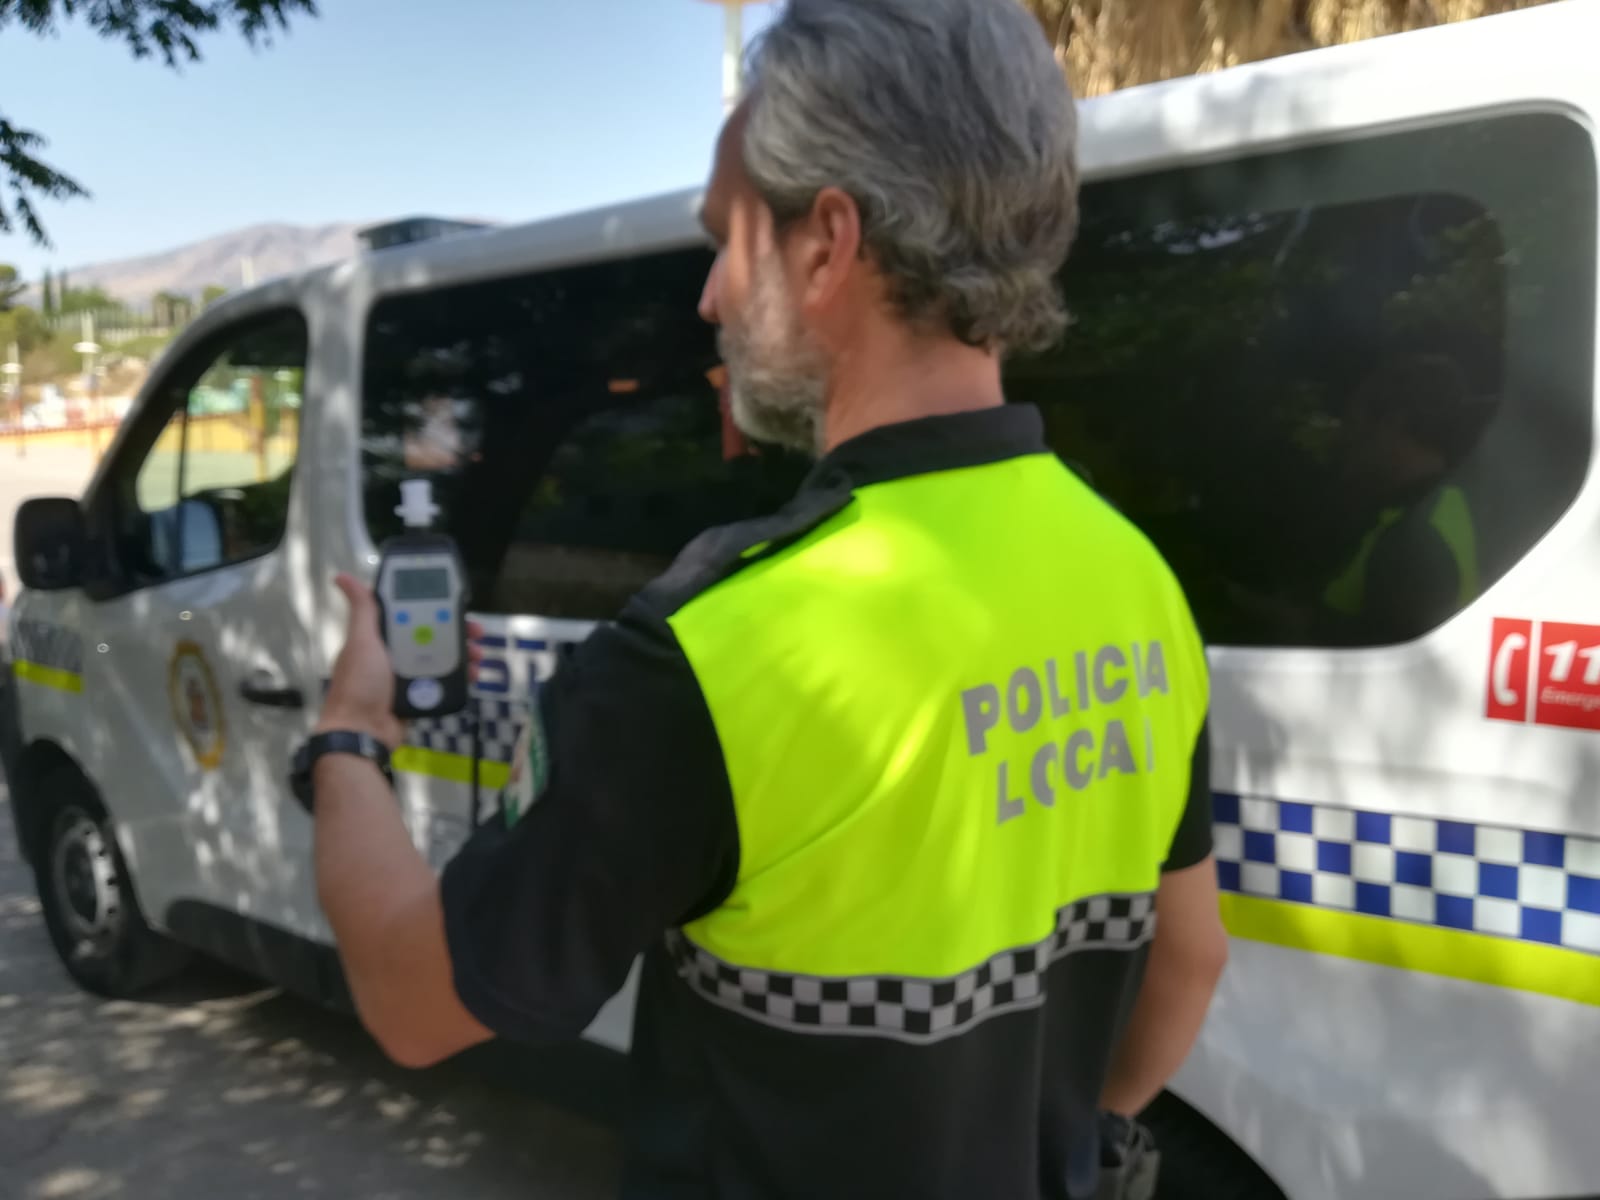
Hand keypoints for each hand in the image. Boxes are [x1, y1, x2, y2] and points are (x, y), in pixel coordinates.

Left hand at [317, 573, 484, 750]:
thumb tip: (342, 576)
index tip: (456, 603)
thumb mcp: (362, 642)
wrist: (362, 732)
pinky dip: (460, 676)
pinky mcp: (418, 693)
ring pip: (442, 656)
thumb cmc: (360, 683)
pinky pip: (443, 680)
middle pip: (433, 634)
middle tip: (477, 633)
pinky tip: (473, 674)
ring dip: (463, 654)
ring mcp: (408, 674)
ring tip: (478, 657)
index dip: (435, 606)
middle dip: (457, 631)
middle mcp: (395, 652)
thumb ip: (363, 610)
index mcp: (380, 636)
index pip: (412, 614)